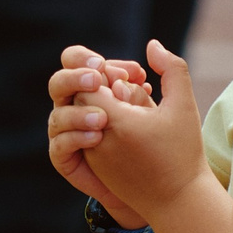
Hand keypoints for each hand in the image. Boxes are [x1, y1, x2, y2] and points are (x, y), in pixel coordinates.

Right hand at [48, 46, 151, 224]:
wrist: (161, 187)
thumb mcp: (173, 105)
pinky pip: (59, 145)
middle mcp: (78, 108)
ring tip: (104, 117)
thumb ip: (168, 73)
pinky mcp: (68, 159)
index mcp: (97, 90)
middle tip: (99, 78)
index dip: (97, 62)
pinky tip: (96, 136)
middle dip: (76, 76)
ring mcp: (69, 134)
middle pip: (61, 82)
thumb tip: (151, 45)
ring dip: (78, 112)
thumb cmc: (166, 143)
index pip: (82, 65)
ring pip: (59, 113)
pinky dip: (74, 138)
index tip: (135, 72)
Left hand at [81, 40, 212, 218]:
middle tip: (128, 90)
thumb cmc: (183, 152)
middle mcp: (96, 139)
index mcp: (115, 122)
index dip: (105, 75)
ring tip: (132, 111)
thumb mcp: (183, 105)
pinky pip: (87, 136)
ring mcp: (93, 154)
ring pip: (83, 117)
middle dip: (102, 89)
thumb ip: (172, 68)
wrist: (178, 201)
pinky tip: (129, 129)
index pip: (88, 84)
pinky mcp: (94, 166)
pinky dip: (103, 126)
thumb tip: (152, 45)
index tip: (129, 79)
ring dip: (103, 109)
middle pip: (81, 99)